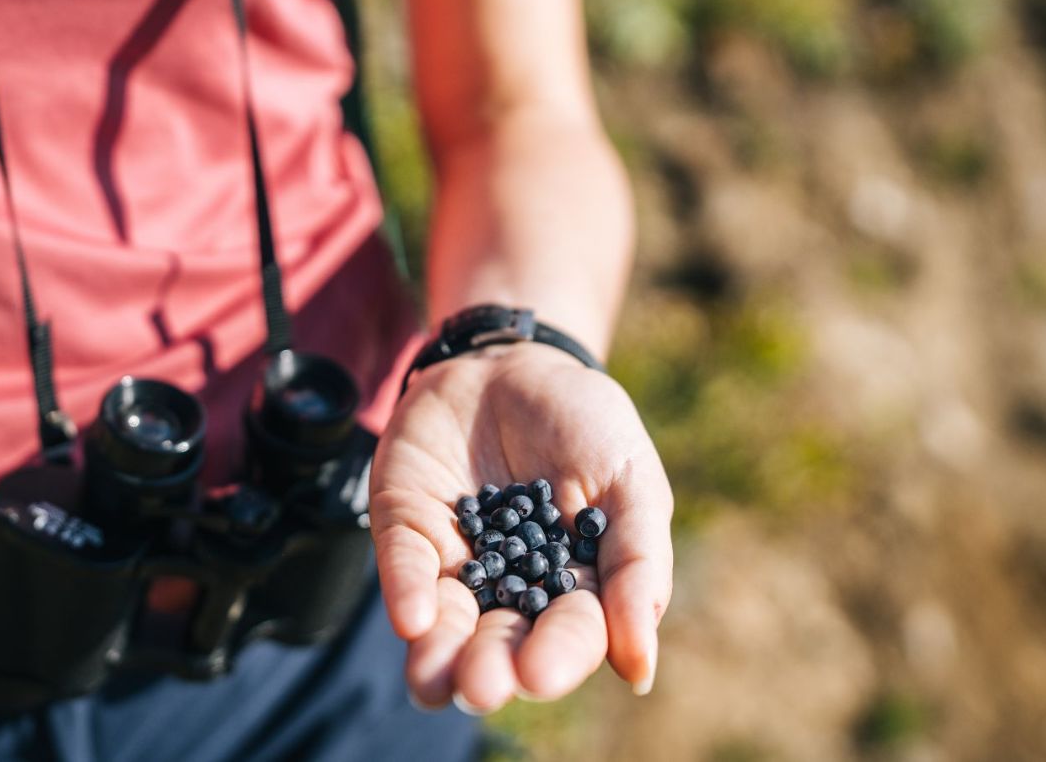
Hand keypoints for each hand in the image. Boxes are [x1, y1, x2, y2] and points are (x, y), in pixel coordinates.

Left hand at [371, 343, 673, 712]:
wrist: (517, 360)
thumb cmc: (587, 424)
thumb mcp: (631, 481)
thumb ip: (638, 565)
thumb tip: (640, 669)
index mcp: (576, 587)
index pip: (570, 634)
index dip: (557, 657)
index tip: (540, 672)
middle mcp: (512, 588)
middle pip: (501, 641)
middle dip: (490, 668)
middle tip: (481, 685)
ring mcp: (457, 560)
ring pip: (445, 622)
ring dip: (440, 654)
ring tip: (434, 681)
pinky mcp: (408, 527)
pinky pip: (404, 564)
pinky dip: (407, 591)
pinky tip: (412, 619)